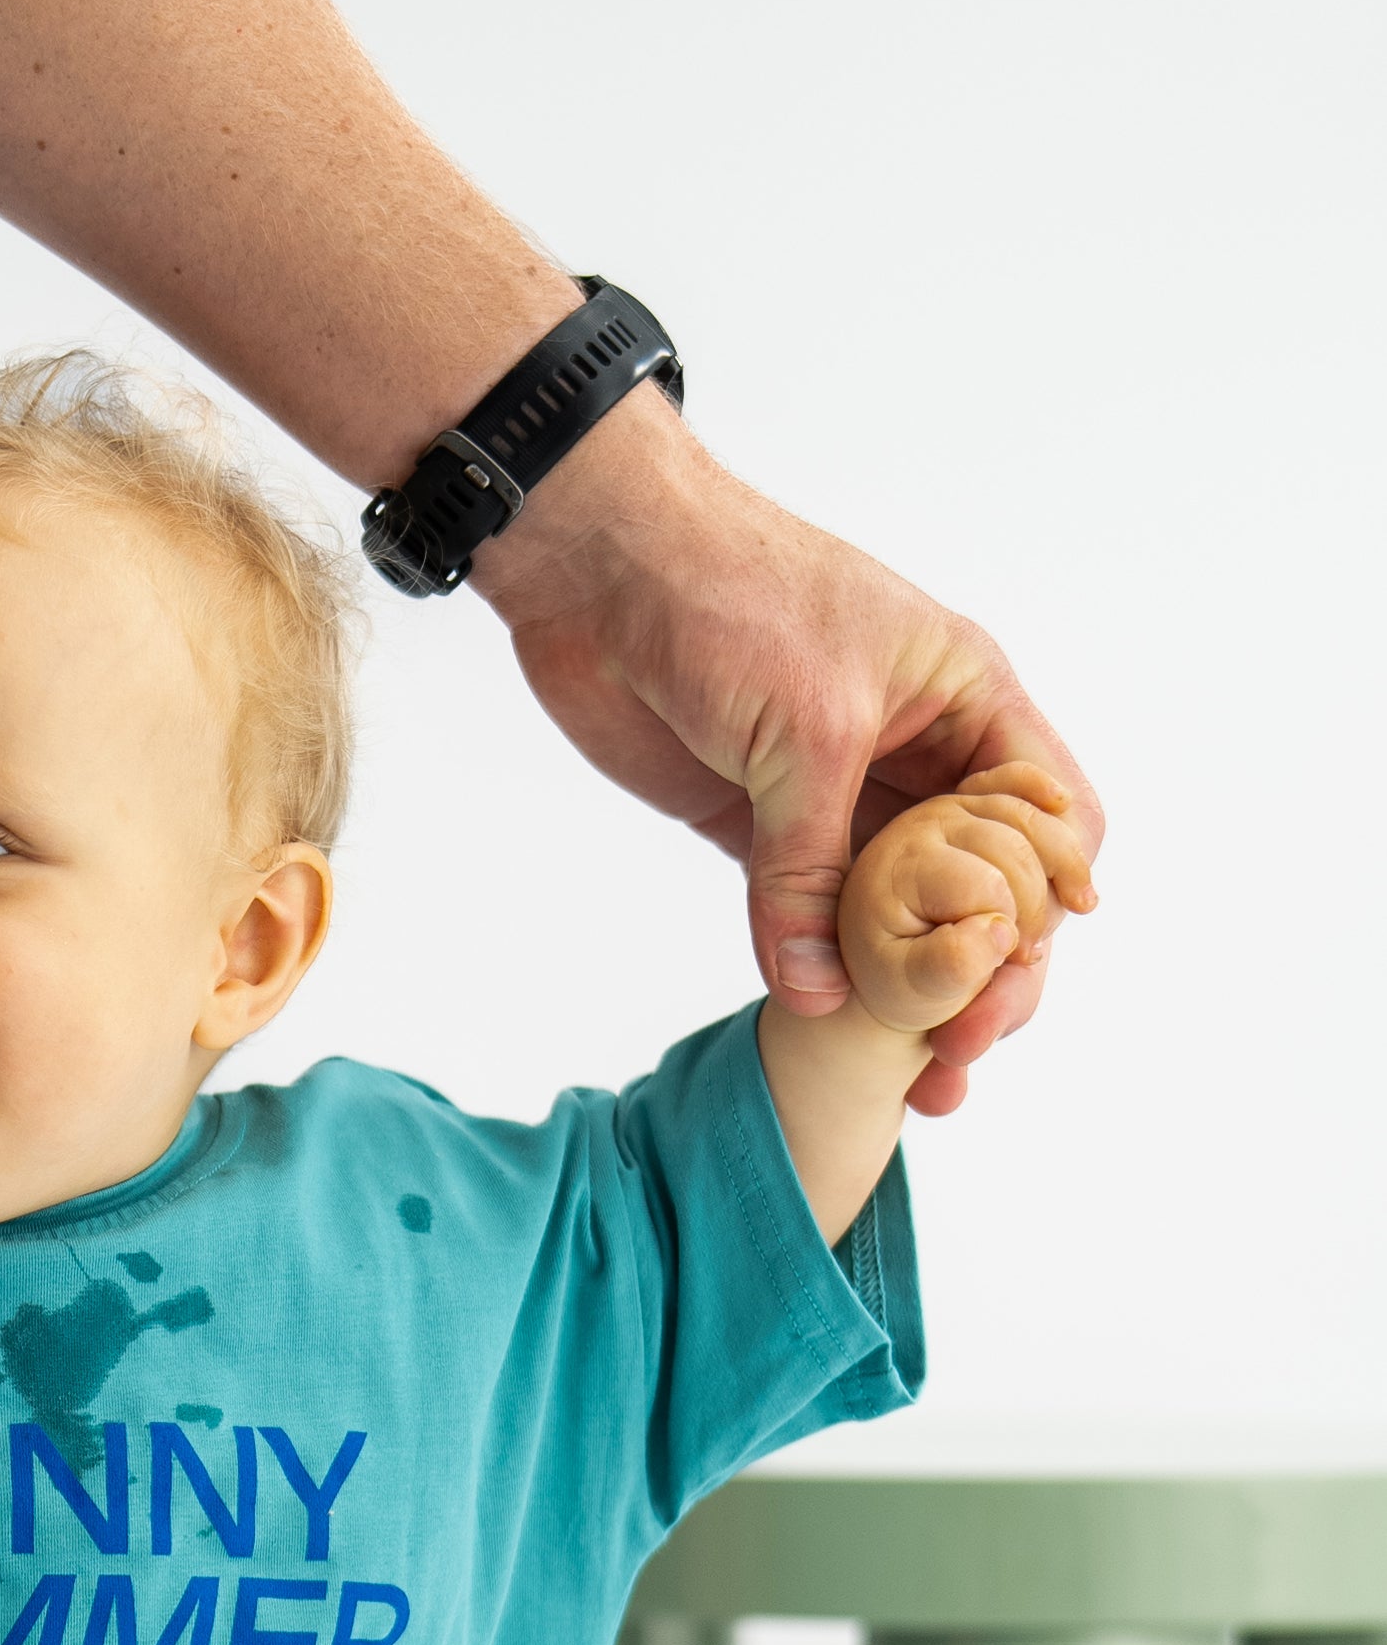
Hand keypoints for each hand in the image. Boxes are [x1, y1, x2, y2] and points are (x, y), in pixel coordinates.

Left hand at [475, 388, 1102, 1114]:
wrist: (599, 563)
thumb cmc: (729, 595)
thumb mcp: (804, 729)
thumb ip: (812, 866)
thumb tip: (822, 992)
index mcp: (966, 702)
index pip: (1046, 817)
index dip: (1046, 902)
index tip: (1009, 977)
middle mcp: (916, 755)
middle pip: (981, 885)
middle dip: (981, 973)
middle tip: (955, 1055)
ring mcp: (838, 795)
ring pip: (898, 915)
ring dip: (906, 993)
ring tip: (914, 1081)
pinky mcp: (759, 827)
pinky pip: (807, 916)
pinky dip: (817, 973)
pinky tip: (821, 1030)